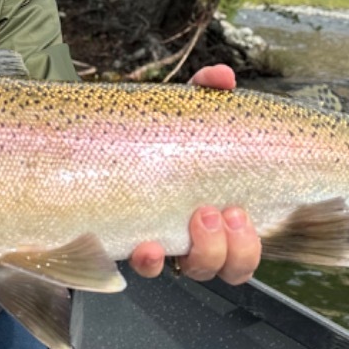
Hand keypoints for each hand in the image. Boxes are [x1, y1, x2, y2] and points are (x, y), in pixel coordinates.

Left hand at [127, 63, 262, 285]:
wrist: (101, 143)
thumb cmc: (157, 135)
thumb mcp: (186, 111)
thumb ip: (206, 91)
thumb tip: (223, 77)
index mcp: (218, 213)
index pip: (244, 249)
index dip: (247, 246)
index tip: (238, 213)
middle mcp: (195, 236)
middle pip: (227, 267)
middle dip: (231, 247)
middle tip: (217, 211)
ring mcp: (165, 241)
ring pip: (197, 270)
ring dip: (205, 252)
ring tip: (197, 216)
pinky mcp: (132, 245)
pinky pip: (147, 267)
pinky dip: (151, 261)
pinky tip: (146, 245)